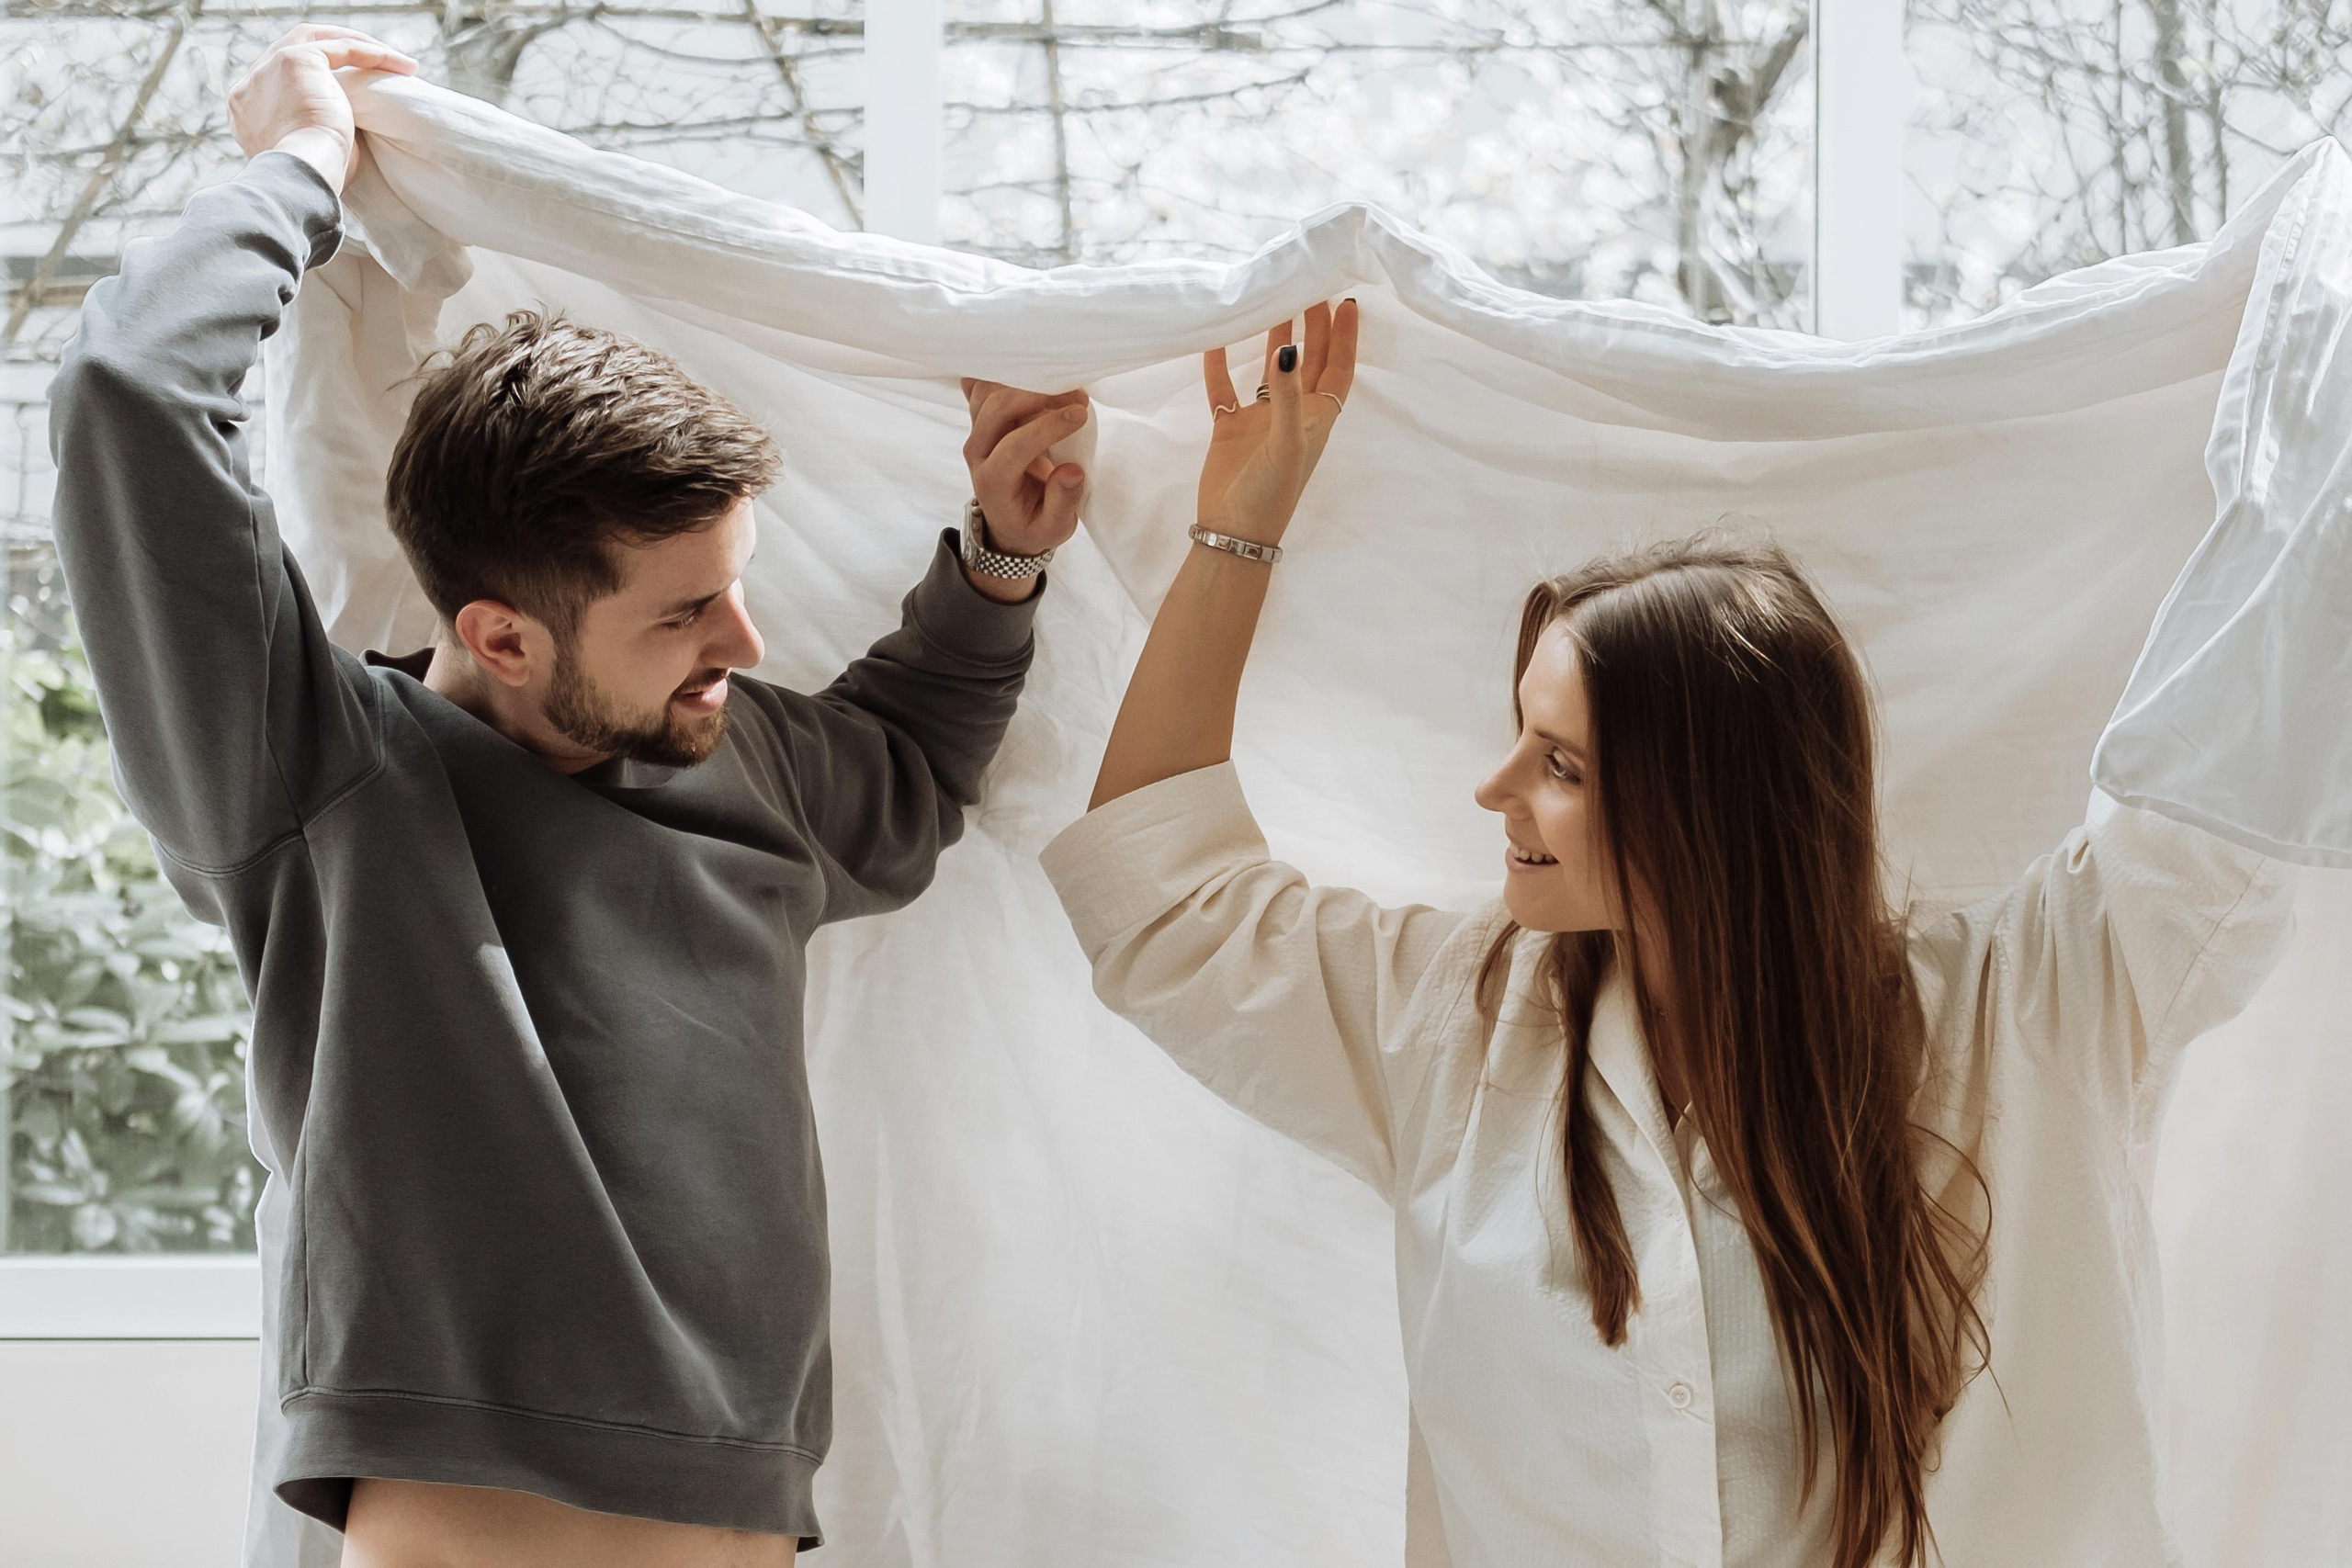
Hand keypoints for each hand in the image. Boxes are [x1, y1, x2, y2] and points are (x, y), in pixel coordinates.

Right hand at [229, 25, 417, 195]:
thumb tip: (348, 129)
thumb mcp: (312, 154)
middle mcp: (250, 85)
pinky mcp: (295, 60)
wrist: (304, 176)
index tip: (354, 88)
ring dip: (357, 46)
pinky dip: (372, 53)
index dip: (316, 78)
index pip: (280, 79)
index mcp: (247, 111)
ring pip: (316, 40)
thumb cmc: (314, 180)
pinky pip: (340, 47)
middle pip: (293, 49)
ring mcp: (268, 68)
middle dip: (336, 53)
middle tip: (376, 64)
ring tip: (396, 61)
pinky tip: (402, 65)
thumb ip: (318, 133)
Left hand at [958, 380, 1088, 560]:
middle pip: (997, 409)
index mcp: (992, 482)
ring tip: (1065, 390)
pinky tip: (1036, 379)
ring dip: (1026, 384)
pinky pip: (984, 388)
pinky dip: (1009, 378)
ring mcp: (976, 433)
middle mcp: (977, 453)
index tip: (1081, 414)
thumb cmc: (1034, 525)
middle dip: (1039, 396)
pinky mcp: (981, 421)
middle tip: (1078, 398)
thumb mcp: (1054, 528)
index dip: (1048, 426)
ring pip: (989, 392)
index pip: (1015, 446)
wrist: (1010, 523)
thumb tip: (1072, 471)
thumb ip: (1062, 502)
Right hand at [1198, 299, 1357, 546]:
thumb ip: (1289, 396)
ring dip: (1275, 338)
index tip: (1346, 301)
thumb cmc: (1272, 492)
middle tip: (1309, 287)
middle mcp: (1293, 414)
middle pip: (1310, 360)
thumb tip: (1289, 348)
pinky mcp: (1230, 427)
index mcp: (1318, 418)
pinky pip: (1225, 387)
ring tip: (1274, 301)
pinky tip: (1214, 338)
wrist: (1233, 531)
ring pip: (1271, 369)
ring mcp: (1261, 420)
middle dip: (1313, 326)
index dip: (1345, 336)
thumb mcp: (1287, 443)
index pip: (1339, 368)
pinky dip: (1219, 364)